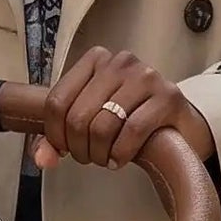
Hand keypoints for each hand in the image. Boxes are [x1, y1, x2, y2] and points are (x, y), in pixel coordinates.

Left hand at [34, 47, 215, 173]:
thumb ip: (59, 138)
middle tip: (90, 158)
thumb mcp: (91, 121)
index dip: (54, 134)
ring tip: (106, 159)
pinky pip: (132, 131)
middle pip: (78, 117)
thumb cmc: (129, 119)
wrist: (178, 124)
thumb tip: (42, 159)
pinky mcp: (168, 97)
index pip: (56, 101)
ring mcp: (146, 76)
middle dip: (79, 148)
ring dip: (99, 153)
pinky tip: (121, 160)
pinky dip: (121, 153)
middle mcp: (120, 62)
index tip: (64, 148)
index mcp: (95, 60)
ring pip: (103, 126)